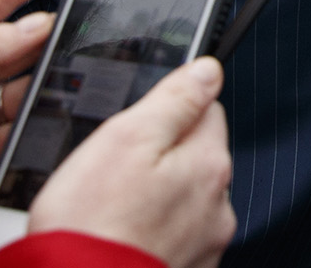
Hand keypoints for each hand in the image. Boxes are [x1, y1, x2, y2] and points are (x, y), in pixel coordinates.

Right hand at [28, 57, 236, 267]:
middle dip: (162, 157)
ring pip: (184, 197)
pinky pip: (174, 235)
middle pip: (195, 156)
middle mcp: (218, 204)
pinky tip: (123, 235)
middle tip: (116, 172)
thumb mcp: (125, 137)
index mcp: (208, 162)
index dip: (167, 112)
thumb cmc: (92, 222)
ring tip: (115, 208)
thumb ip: (174, 99)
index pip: (207, 111)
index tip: (137, 128)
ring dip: (158, 197)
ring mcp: (204, 241)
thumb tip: (207, 70)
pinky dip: (153, 232)